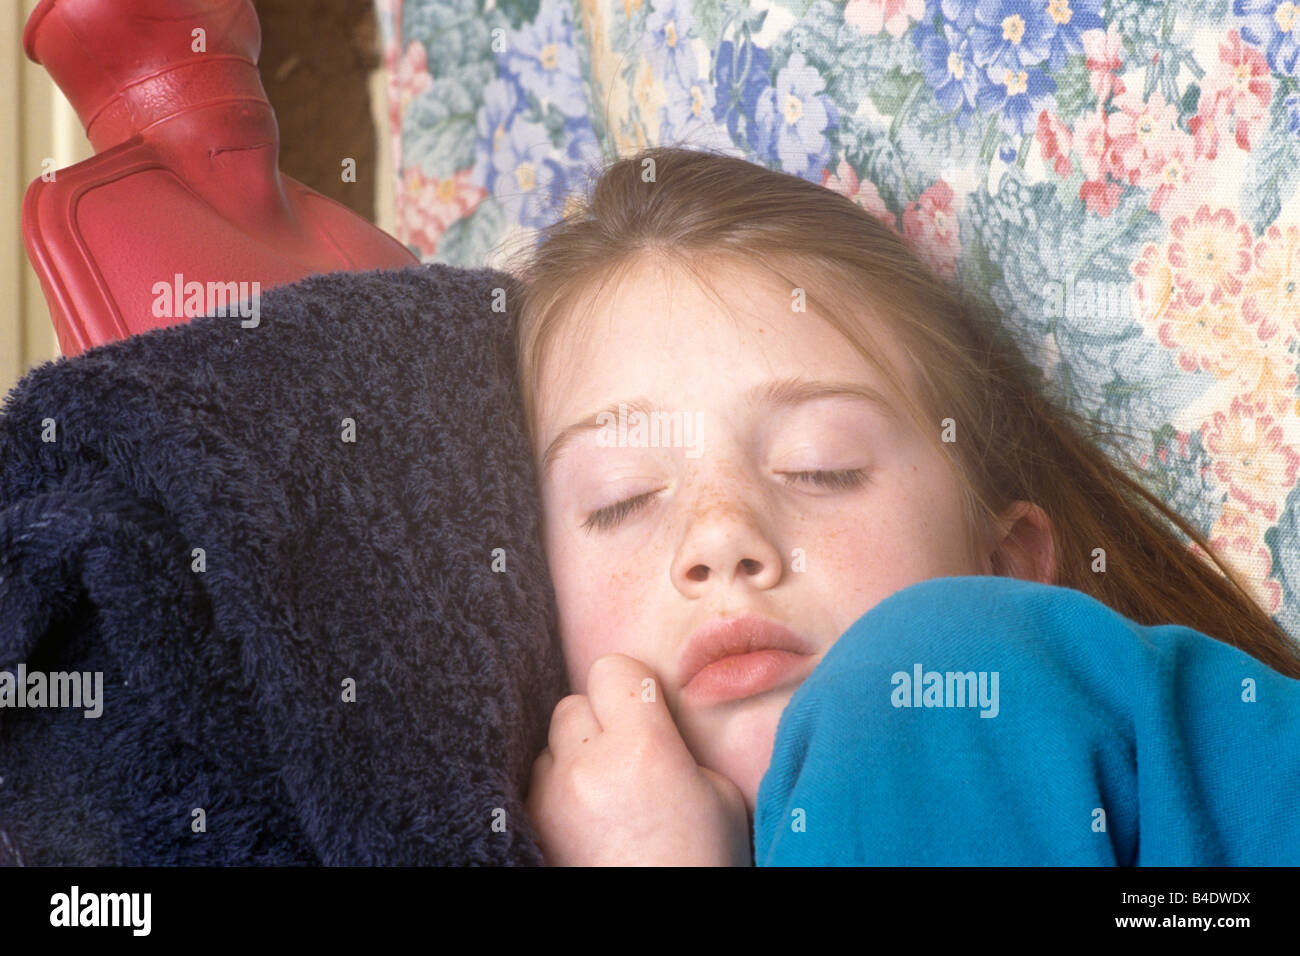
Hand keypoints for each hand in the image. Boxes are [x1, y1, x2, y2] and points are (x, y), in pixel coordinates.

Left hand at [525, 653, 751, 865]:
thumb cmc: (700, 864)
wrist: (654, 931)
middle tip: (627, 757)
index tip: (646, 708)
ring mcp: (551, 798)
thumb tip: (651, 721)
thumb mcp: (717, 796)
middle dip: (599, 722)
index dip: (631, 685)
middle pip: (574, 703)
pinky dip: (558, 791)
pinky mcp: (531, 825)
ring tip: (606, 795)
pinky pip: (537, 783)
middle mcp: (589, 766)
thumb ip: (677, 746)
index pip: (613, 670)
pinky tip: (586, 818)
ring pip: (551, 744)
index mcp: (644, 749)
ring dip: (574, 757)